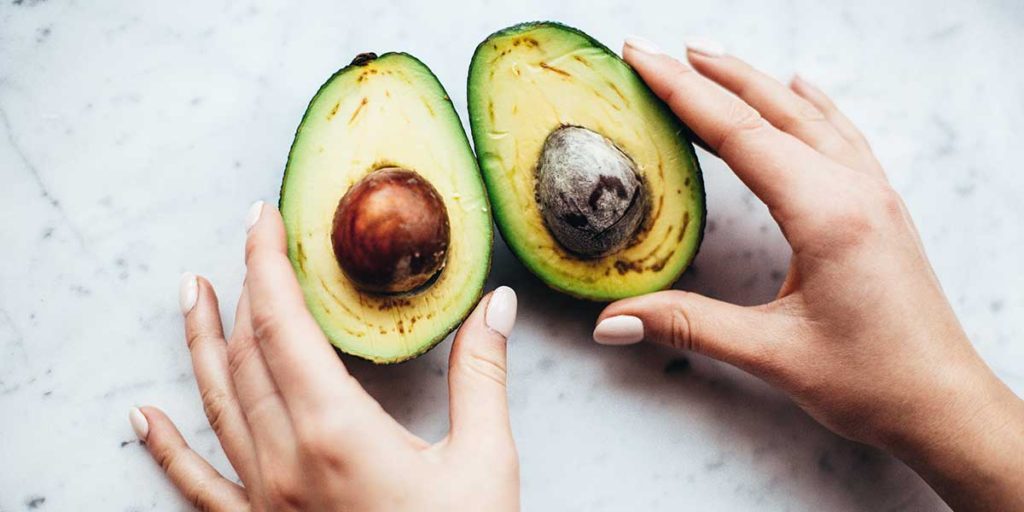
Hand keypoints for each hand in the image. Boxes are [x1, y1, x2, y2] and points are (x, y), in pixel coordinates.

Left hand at [129, 203, 518, 510]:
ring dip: (200, 344)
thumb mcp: (485, 462)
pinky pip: (198, 484)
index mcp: (337, 431)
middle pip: (245, 354)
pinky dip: (166, 448)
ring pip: (216, 404)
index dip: (268, 265)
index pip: (284, 325)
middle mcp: (287, 459)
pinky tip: (143, 418)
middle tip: (243, 239)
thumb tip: (493, 306)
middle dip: (241, 288)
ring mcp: (266, 497)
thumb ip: (482, 376)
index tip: (262, 219)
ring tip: (190, 293)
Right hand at [593, 37, 1023, 510]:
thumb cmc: (872, 383)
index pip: (740, 134)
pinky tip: (800, 89)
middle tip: (660, 50)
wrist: (944, 406)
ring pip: (808, 116)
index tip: (644, 58)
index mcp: (826, 214)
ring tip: (711, 59)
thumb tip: (613, 321)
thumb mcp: (771, 353)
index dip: (684, 92)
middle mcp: (854, 191)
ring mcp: (874, 195)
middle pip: (772, 110)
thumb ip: (687, 325)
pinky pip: (841, 136)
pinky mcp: (881, 209)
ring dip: (755, 83)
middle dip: (712, 74)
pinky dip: (809, 105)